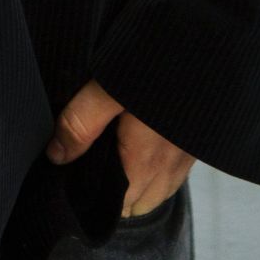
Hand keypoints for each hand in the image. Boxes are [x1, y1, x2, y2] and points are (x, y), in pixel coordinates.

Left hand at [45, 77, 195, 216]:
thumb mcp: (108, 89)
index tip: (81, 176)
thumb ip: (80, 123)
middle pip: (137, 204)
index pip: (118, 208)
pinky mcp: (197, 142)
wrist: (202, 51)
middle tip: (94, 162)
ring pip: (158, 190)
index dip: (97, 198)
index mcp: (145, 163)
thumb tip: (57, 155)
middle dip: (116, 194)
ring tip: (118, 154)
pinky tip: (146, 143)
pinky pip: (174, 172)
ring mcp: (187, 157)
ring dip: (139, 183)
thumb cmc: (157, 68)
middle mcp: (170, 168)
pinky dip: (158, 169)